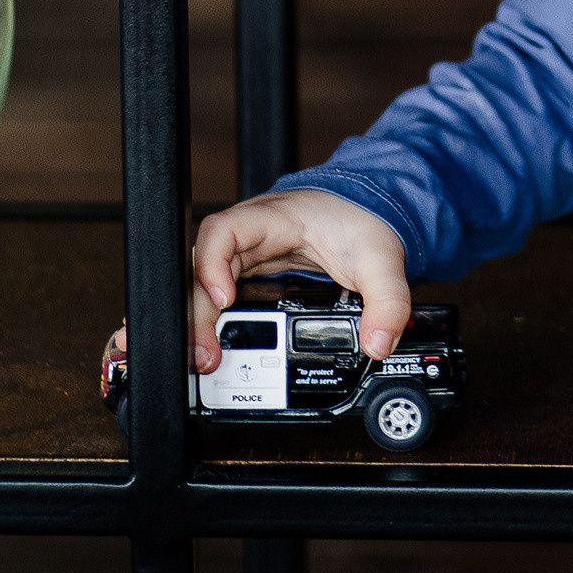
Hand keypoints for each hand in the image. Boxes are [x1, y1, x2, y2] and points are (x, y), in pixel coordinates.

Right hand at [98, 189, 412, 385]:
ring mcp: (240, 259)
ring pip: (196, 287)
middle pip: (199, 270)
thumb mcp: (382, 259)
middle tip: (203, 355)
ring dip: (187, 323)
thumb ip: (388, 300)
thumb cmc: (361, 223)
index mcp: (272, 220)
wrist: (363, 212)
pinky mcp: (241, 280)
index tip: (222, 299)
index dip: (213, 264)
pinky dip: (195, 323)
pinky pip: (207, 298)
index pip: (223, 232)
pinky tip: (186, 349)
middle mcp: (246, 237)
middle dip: (192, 314)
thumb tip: (380, 342)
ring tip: (185, 360)